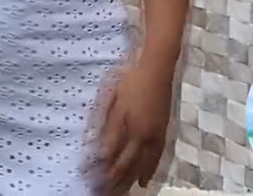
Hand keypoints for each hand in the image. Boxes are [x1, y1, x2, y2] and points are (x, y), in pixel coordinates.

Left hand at [87, 60, 172, 193]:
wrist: (156, 69)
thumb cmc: (131, 81)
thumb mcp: (115, 102)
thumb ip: (109, 129)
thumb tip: (102, 152)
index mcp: (129, 129)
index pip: (112, 157)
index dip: (102, 171)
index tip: (90, 180)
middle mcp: (142, 138)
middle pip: (127, 166)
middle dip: (114, 182)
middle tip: (102, 193)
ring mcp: (154, 136)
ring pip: (141, 166)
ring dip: (129, 181)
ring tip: (121, 193)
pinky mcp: (162, 133)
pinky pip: (156, 159)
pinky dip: (149, 172)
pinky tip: (143, 181)